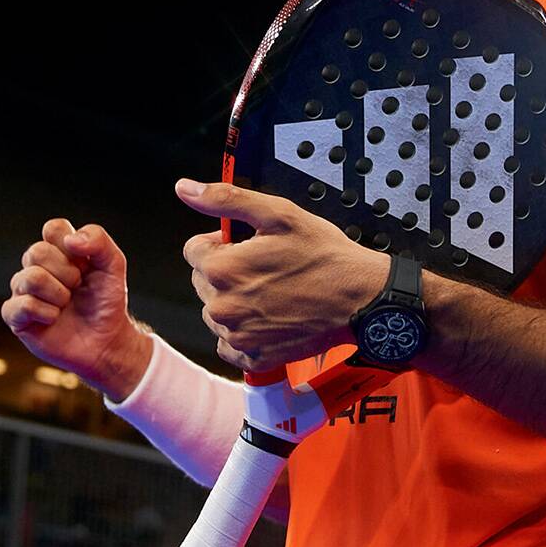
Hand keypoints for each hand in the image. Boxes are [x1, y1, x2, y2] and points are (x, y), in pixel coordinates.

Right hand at [2, 219, 153, 398]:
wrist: (106, 341)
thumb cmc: (106, 302)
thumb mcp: (113, 266)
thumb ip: (98, 241)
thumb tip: (70, 240)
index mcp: (57, 251)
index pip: (52, 228)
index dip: (70, 245)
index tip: (85, 264)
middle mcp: (36, 267)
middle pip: (36, 251)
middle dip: (66, 273)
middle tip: (78, 288)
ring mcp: (23, 291)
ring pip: (30, 278)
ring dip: (58, 295)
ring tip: (66, 305)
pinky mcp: (16, 316)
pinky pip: (21, 305)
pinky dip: (45, 313)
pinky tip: (54, 320)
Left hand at [177, 178, 386, 371]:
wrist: (360, 298)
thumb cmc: (324, 256)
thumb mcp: (277, 213)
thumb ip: (225, 199)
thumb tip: (185, 189)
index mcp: (222, 269)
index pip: (193, 251)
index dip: (221, 243)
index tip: (248, 245)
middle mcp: (223, 307)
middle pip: (203, 282)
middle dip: (226, 271)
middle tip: (265, 267)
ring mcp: (238, 336)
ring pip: (216, 312)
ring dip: (234, 301)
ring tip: (271, 291)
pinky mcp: (254, 357)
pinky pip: (229, 344)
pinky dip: (243, 332)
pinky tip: (268, 317)